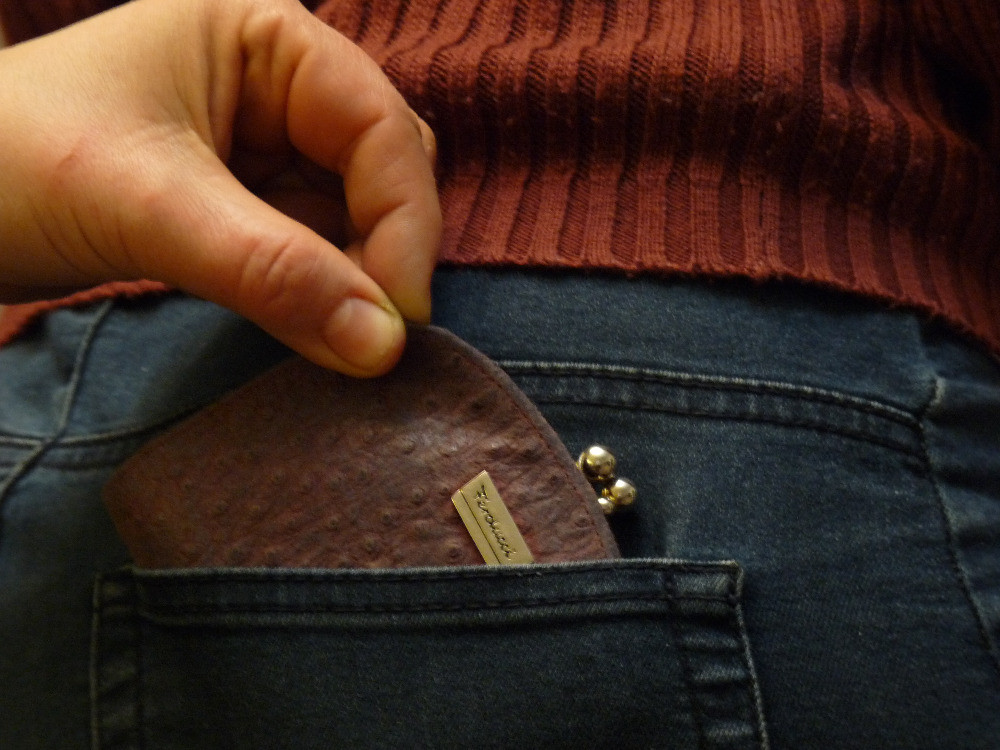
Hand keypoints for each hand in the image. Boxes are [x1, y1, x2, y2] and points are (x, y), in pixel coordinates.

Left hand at [0, 0, 440, 374]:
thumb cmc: (13, 162)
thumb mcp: (149, 207)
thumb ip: (273, 272)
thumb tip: (386, 346)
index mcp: (260, 35)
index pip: (377, 124)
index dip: (403, 219)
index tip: (399, 315)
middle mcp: (274, 83)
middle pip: (382, 168)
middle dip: (385, 248)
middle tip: (375, 334)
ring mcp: (260, 145)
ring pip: (355, 216)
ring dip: (358, 279)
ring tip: (343, 340)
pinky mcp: (244, 204)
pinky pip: (314, 249)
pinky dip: (323, 293)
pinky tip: (314, 328)